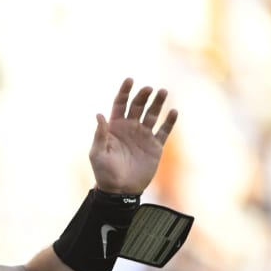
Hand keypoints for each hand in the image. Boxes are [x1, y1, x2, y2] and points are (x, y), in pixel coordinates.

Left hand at [90, 78, 177, 195]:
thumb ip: (100, 134)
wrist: (119, 191)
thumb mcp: (98, 154)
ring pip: (153, 114)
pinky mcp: (155, 146)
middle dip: (143, 96)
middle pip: (138, 106)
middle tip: (148, 89)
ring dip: (158, 103)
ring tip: (163, 92)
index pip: (120, 104)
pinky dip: (169, 121)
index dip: (125, 91)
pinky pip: (164, 131)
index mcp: (115, 127)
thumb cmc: (104, 173)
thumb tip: (99, 114)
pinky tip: (173, 112)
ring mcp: (144, 136)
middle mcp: (130, 128)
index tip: (130, 80)